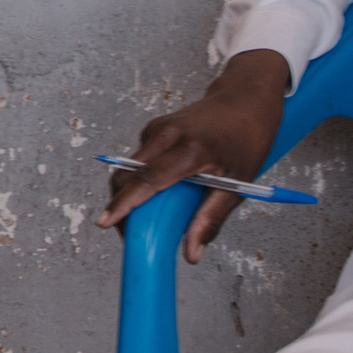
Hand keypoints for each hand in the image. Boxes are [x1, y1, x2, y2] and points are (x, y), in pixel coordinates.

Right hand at [96, 49, 290, 263]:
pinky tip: (160, 190)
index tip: (105, 222)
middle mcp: (167, 134)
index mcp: (190, 149)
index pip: (147, 180)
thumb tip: (192, 253)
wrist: (245, 99)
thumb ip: (211, 219)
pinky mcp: (153, 129)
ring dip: (129, 194)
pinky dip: (140, 180)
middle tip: (131, 232)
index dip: (124, 204)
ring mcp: (157, 129)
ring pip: (127, 169)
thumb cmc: (247, 138)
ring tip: (146, 215)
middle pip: (126, 175)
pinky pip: (137, 161)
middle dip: (120, 206)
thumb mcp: (238, 184)